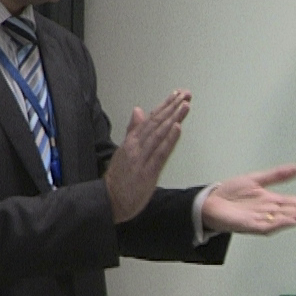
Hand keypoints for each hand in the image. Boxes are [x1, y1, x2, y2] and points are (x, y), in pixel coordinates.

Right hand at [105, 90, 189, 222]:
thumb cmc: (119, 179)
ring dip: (173, 118)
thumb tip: (138, 110)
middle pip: (156, 123)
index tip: (176, 95)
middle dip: (172, 107)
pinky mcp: (147, 172)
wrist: (109, 201)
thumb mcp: (124, 151)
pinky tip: (178, 128)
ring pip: (159, 134)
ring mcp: (141, 158)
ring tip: (185, 105)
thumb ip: (133, 131)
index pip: (150, 120)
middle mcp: (136, 146)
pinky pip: (160, 153)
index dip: (164, 106)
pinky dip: (169, 140)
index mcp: (131, 142)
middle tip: (186, 94)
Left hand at [201, 164, 295, 234]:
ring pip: (284, 219)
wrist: (209, 202)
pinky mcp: (250, 226)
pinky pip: (268, 226)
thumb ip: (276, 175)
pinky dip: (280, 223)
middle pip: (293, 211)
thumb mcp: (256, 179)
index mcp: (272, 202)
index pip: (295, 202)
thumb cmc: (230, 193)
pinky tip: (291, 220)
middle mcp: (269, 212)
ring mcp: (260, 220)